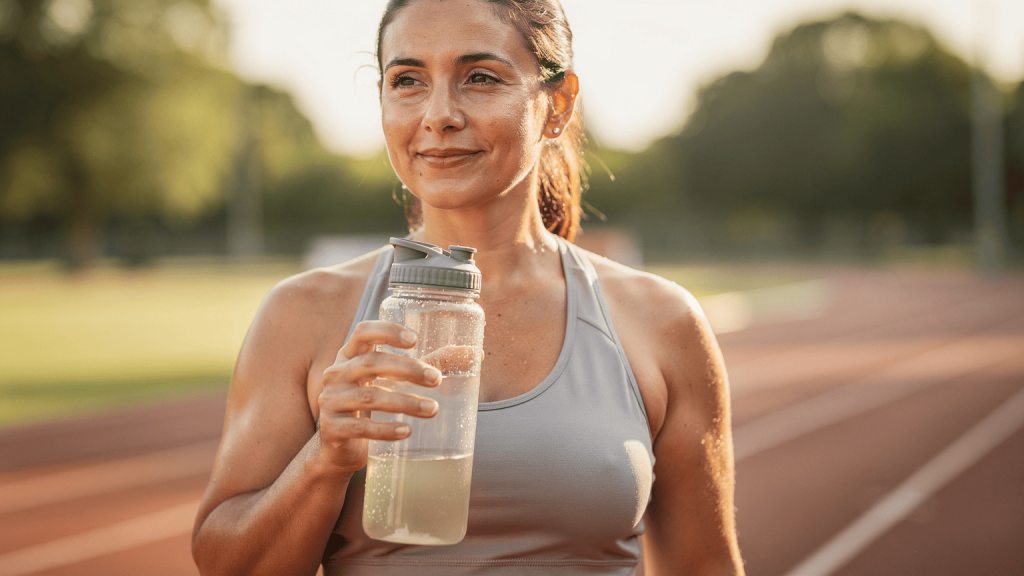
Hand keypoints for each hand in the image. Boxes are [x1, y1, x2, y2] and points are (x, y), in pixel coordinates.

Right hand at [317, 321, 440, 471]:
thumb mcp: (393, 380)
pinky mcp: (332, 429)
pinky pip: (361, 428)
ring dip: (405, 403)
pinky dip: (386, 429)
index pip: (363, 332)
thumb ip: (431, 364)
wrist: (339, 446)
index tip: (415, 340)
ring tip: (433, 409)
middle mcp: (336, 374)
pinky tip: (407, 431)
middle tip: (436, 380)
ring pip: (370, 397)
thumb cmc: (373, 404)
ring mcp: (331, 401)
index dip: (387, 331)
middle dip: (407, 370)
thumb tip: (476, 354)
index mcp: (349, 355)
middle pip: (371, 363)